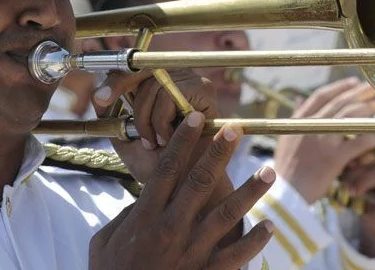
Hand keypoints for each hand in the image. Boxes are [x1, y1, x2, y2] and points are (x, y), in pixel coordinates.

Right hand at [89, 112, 275, 269]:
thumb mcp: (104, 241)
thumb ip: (125, 217)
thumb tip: (141, 200)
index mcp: (145, 215)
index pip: (167, 168)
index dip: (182, 141)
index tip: (196, 118)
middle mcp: (170, 228)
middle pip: (199, 182)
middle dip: (219, 153)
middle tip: (237, 129)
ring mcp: (191, 252)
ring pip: (227, 215)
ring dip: (250, 191)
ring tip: (268, 170)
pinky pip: (236, 256)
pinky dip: (255, 241)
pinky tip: (271, 226)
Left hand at [93, 69, 217, 183]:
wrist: (184, 186)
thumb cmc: (158, 164)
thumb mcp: (126, 139)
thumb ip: (111, 117)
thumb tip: (97, 95)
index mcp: (158, 84)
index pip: (134, 69)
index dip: (115, 80)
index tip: (100, 98)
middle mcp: (176, 77)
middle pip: (142, 69)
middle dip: (123, 91)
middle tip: (121, 118)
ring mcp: (192, 81)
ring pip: (154, 85)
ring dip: (147, 119)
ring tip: (155, 141)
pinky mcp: (204, 90)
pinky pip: (170, 96)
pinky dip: (162, 120)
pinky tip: (169, 138)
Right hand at [272, 78, 374, 203]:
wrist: (286, 192)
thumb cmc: (286, 168)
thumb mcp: (286, 138)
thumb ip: (297, 120)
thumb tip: (300, 100)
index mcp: (297, 121)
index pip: (320, 96)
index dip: (338, 87)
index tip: (354, 82)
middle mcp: (310, 126)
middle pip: (339, 103)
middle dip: (359, 93)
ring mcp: (322, 141)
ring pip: (349, 117)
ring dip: (368, 107)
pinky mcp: (334, 158)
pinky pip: (360, 143)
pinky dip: (374, 135)